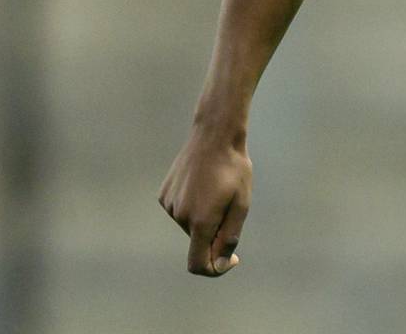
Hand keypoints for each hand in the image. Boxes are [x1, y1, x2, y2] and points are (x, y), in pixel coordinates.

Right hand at [158, 129, 251, 276]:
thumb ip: (229, 236)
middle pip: (198, 241)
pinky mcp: (164, 194)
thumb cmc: (234, 169)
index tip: (230, 258)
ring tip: (217, 189)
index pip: (198, 264)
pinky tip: (203, 183)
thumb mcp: (241, 204)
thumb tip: (220, 263)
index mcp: (200, 221)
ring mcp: (169, 205)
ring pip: (190, 225)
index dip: (214, 269)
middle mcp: (180, 216)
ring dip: (204, 217)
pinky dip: (193, 205)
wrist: (214, 135)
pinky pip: (181, 210)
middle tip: (230, 205)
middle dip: (214, 233)